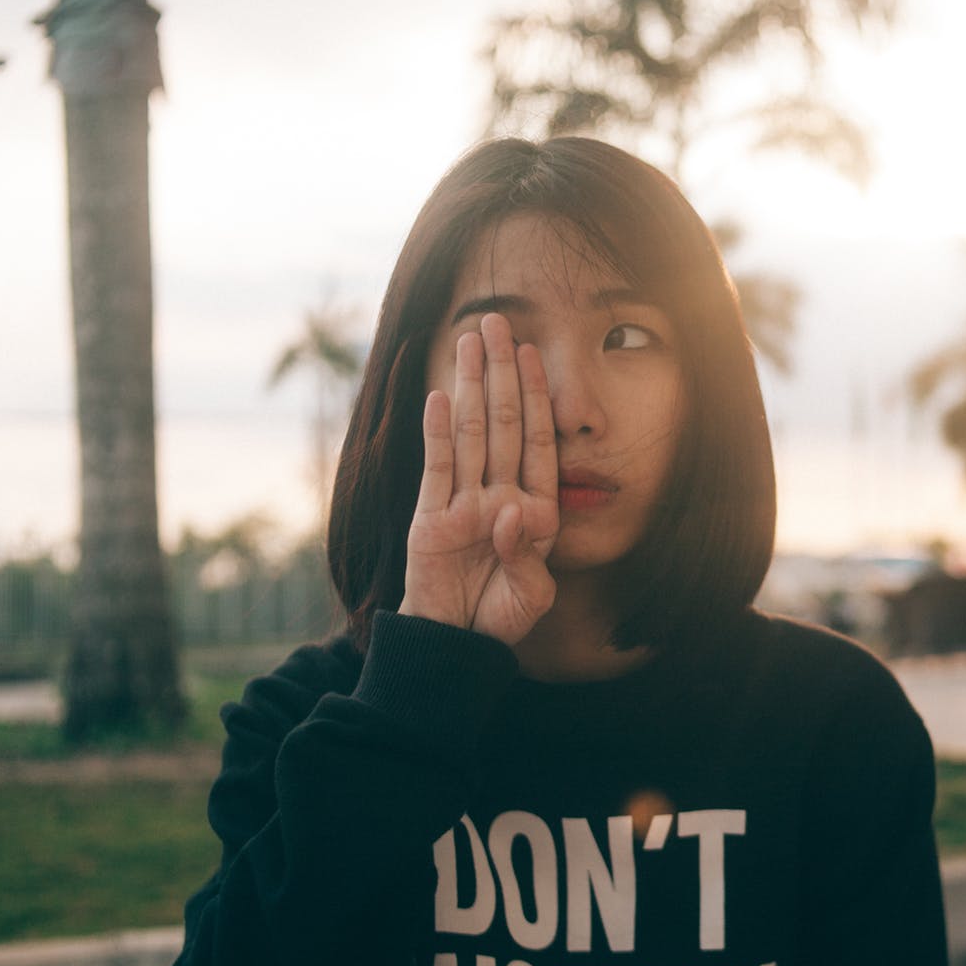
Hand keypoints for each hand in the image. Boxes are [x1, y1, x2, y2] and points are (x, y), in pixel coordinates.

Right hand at [400, 312, 559, 645]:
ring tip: (468, 341)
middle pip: (501, 423)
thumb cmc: (501, 618)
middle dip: (501, 372)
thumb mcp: (532, 594)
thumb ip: (526, 554)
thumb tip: (513, 512)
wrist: (457, 644)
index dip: (534, 395)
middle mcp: (499, 496)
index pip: (536, 440)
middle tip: (496, 321)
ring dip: (470, 386)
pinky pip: (436, 468)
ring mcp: (462, 503)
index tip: (533, 351)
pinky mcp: (429, 518)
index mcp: (534, 509)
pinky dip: (438, 433)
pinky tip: (440, 396)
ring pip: (469, 434)